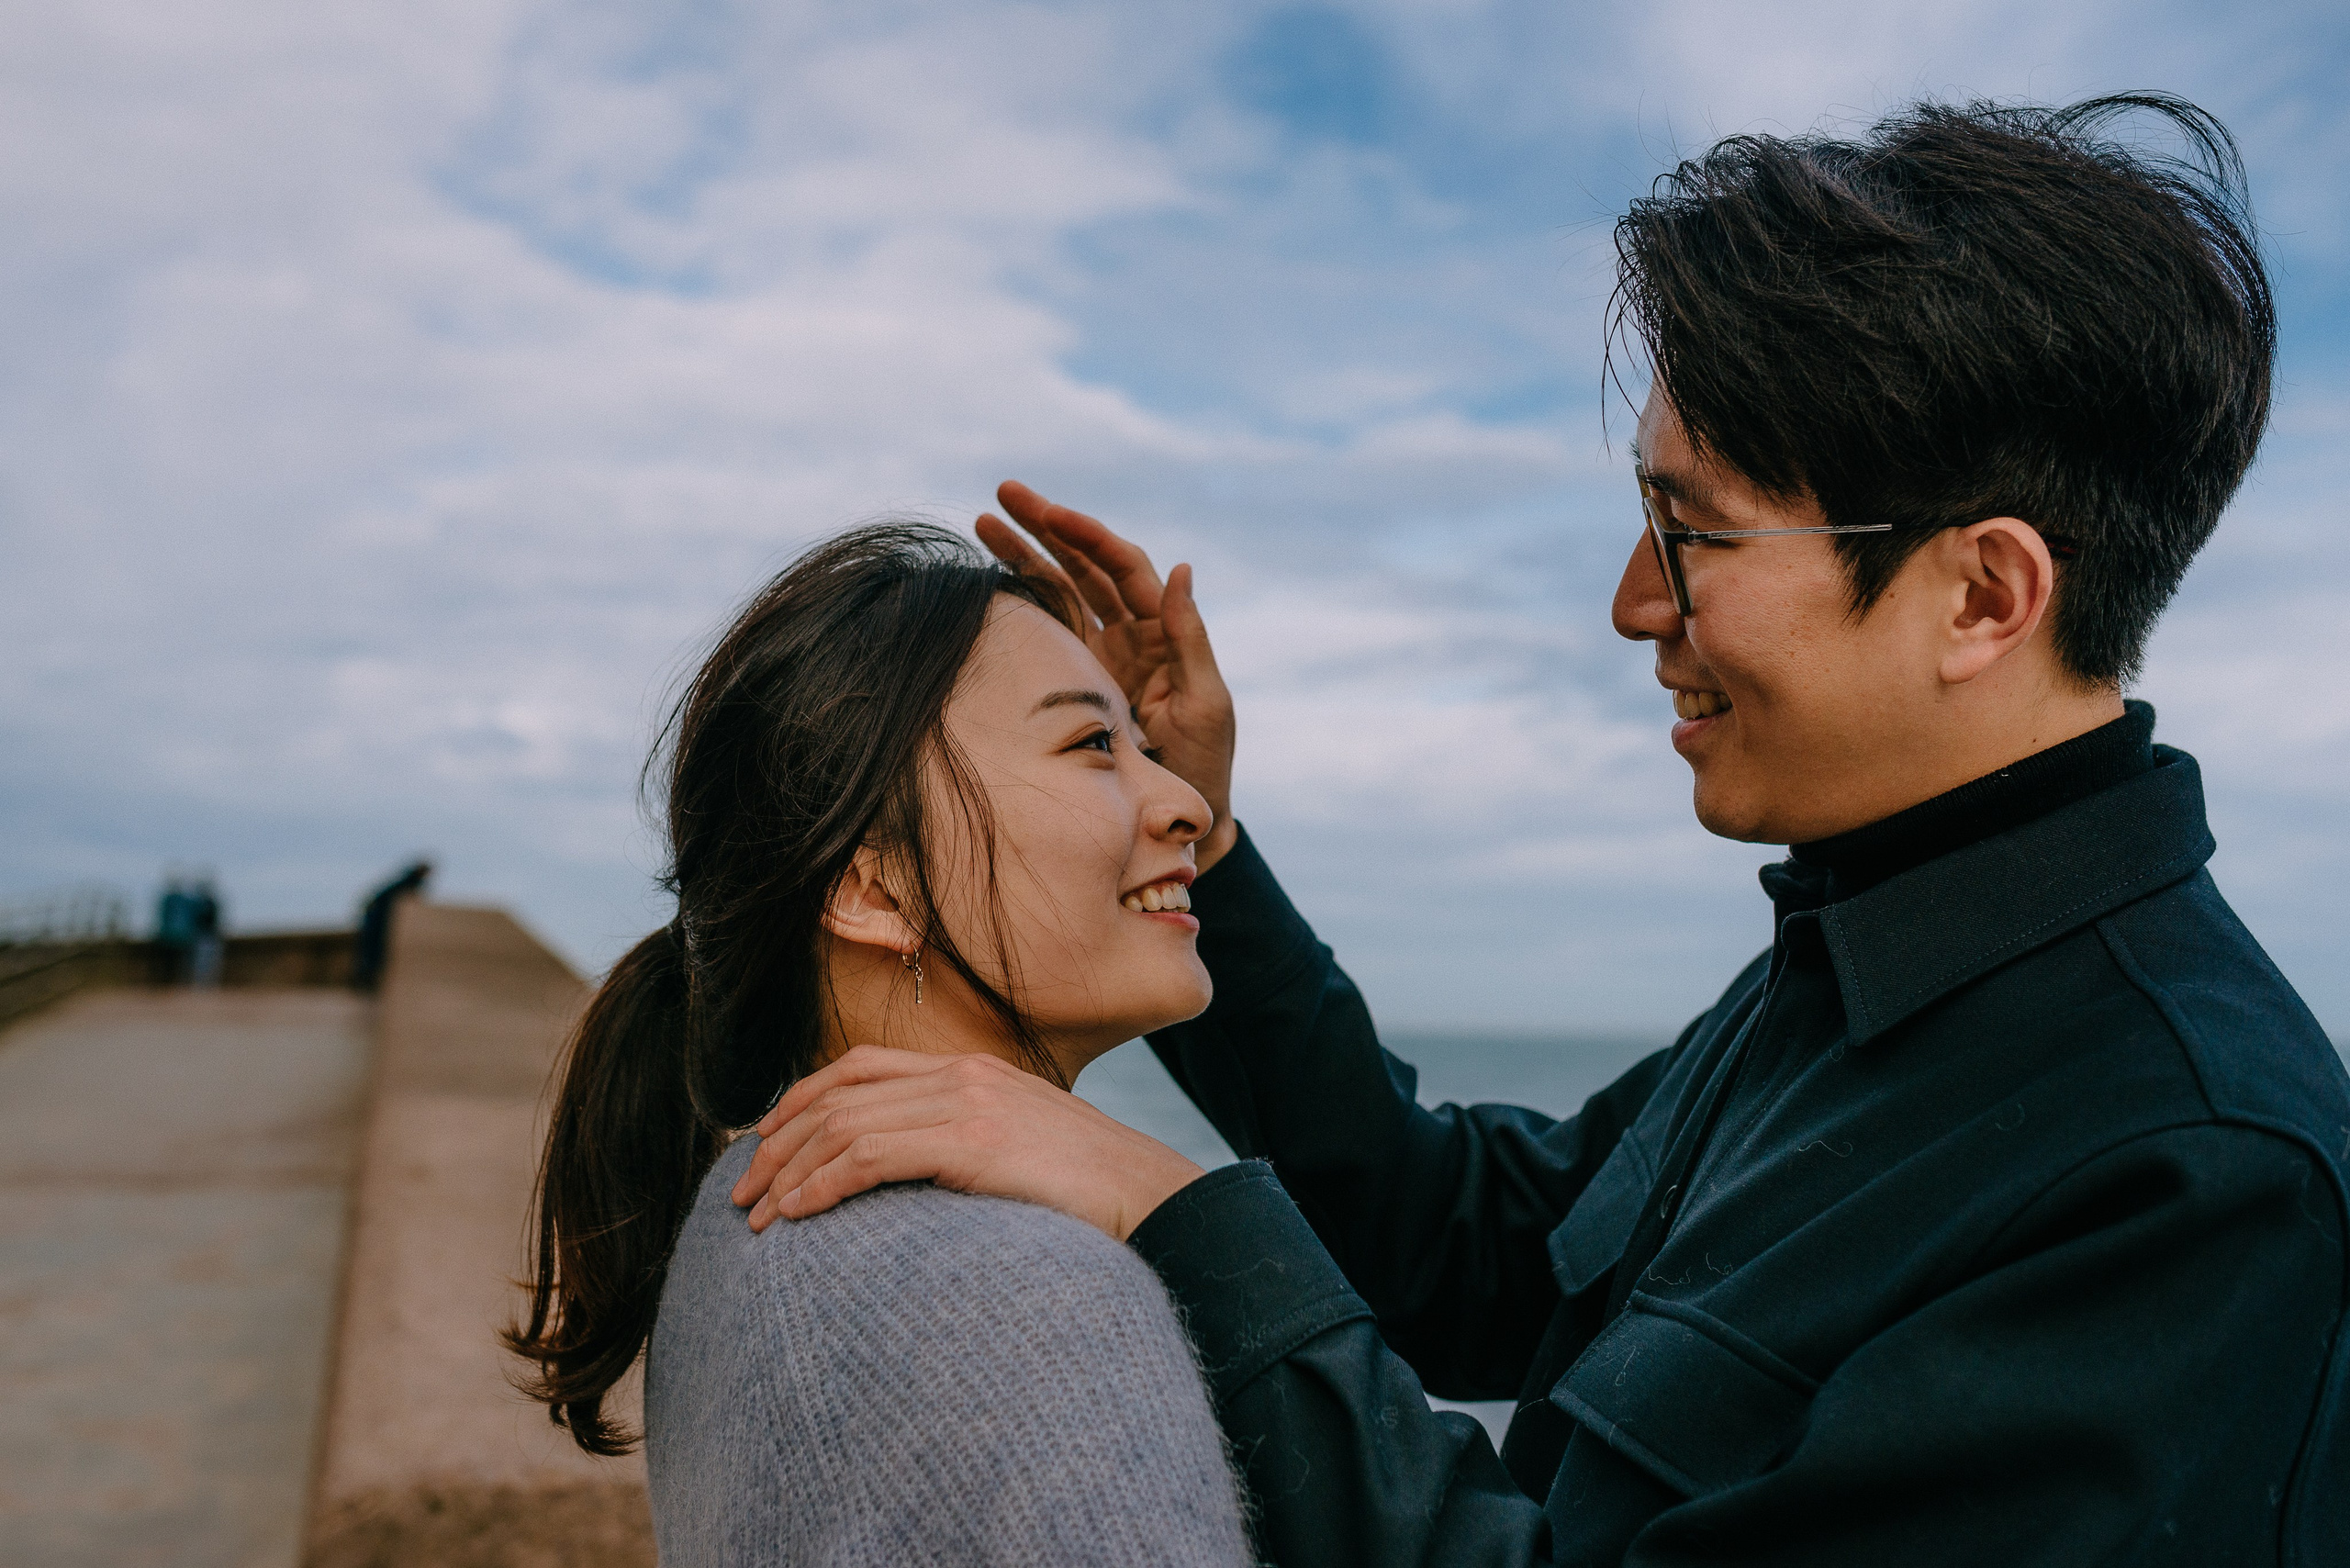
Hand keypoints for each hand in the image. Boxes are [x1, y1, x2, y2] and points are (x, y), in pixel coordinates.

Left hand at [727, 1045, 1205, 1240]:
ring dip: (789, 1174)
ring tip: (757, 1220)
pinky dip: (821, 1186)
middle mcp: (963, 1075)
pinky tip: (797, 1216)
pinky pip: (870, 1158)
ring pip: (845, 1126)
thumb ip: (970, 1145)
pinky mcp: (973, 1143)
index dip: (802, 1099)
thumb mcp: (1023, 1150)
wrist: (1154, 1197)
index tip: (764, 1141)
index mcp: (973, 1070)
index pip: (862, 1067)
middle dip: (777, 1143)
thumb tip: (920, 1179)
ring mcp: (969, 1104)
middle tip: (741, 1193)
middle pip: (839, 1094)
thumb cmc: (1092, 1191)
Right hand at [978, 481, 1238, 869]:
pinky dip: (1019, 602)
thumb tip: (1182, 569)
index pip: (1122, 566)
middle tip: (1004, 493)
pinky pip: (1046, 631)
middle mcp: (1129, 632)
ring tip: (983, 523)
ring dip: (1024, 555)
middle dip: (1045, 527)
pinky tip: (988, 578)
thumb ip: (1189, 639)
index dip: (1088, 536)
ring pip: (1057, 592)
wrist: (1179, 817)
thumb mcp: (1205, 701)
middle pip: (1083, 565)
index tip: (1051, 512)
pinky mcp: (1075, 680)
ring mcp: (1099, 654)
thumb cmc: (1204, 762)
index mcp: (1161, 629)